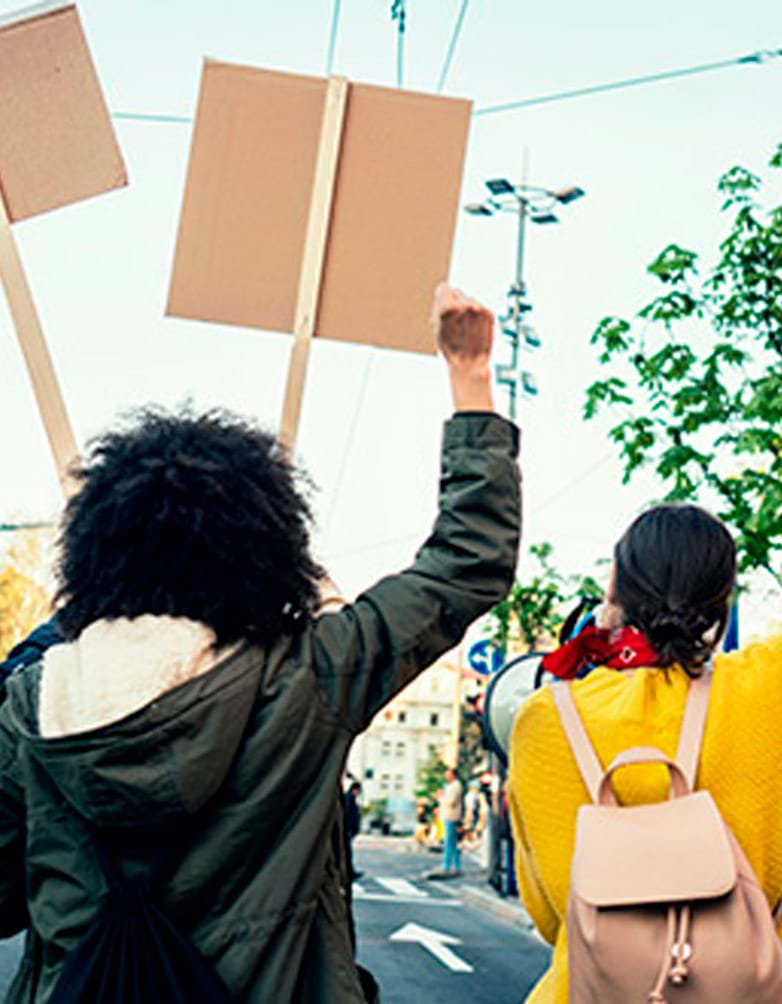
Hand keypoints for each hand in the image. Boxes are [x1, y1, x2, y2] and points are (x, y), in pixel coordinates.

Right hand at [431, 283, 494, 412]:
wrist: (470, 364)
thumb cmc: (451, 348)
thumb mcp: (437, 327)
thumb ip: (438, 307)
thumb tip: (444, 291)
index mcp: (448, 308)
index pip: (443, 288)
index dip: (441, 298)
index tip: (443, 308)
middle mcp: (465, 305)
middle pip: (457, 292)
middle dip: (455, 303)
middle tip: (454, 321)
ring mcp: (479, 310)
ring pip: (470, 300)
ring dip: (467, 310)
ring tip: (465, 328)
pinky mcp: (490, 314)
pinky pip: (480, 307)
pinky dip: (478, 316)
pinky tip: (474, 329)